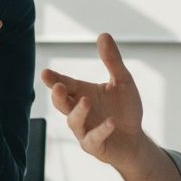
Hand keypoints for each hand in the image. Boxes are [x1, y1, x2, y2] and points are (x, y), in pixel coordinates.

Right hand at [40, 33, 145, 166]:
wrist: (135, 139)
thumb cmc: (125, 110)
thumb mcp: (123, 81)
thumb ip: (112, 60)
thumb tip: (103, 34)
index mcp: (82, 94)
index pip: (65, 84)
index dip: (54, 80)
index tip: (45, 73)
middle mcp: (79, 112)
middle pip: (62, 104)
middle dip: (58, 96)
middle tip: (58, 86)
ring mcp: (85, 130)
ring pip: (74, 122)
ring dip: (78, 112)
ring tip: (86, 101)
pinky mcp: (95, 146)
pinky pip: (93, 139)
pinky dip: (101, 130)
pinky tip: (111, 122)